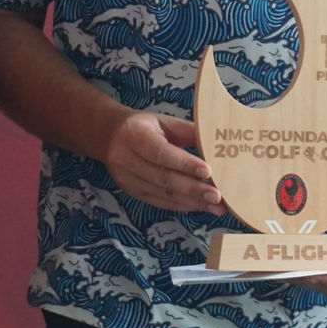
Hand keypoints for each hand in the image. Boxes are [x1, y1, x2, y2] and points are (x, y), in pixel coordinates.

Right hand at [100, 111, 222, 214]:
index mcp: (135, 136)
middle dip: (193, 189)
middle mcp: (126, 159)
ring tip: (215, 206)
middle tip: (217, 195)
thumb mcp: (164, 121)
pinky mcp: (132, 192)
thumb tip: (215, 143)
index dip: (184, 164)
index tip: (207, 171)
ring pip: (162, 193)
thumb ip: (188, 131)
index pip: (161, 153)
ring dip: (191, 201)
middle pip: (163, 177)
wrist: (109, 136)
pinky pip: (159, 201)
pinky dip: (181, 205)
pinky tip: (199, 206)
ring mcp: (127, 179)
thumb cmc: (143, 126)